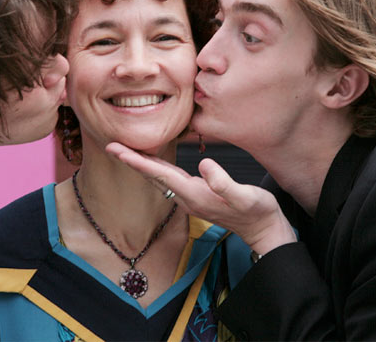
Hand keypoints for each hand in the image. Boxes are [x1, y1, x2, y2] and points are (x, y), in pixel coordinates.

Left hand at [106, 142, 296, 254]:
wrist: (264, 230)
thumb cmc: (257, 212)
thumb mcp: (246, 197)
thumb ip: (224, 183)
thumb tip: (205, 165)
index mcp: (194, 195)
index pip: (160, 175)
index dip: (139, 162)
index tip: (118, 151)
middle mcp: (187, 197)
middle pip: (153, 176)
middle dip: (131, 161)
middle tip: (111, 146)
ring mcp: (190, 197)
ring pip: (159, 178)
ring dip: (141, 164)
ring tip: (125, 150)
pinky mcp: (196, 194)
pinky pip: (170, 178)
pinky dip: (157, 167)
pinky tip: (153, 160)